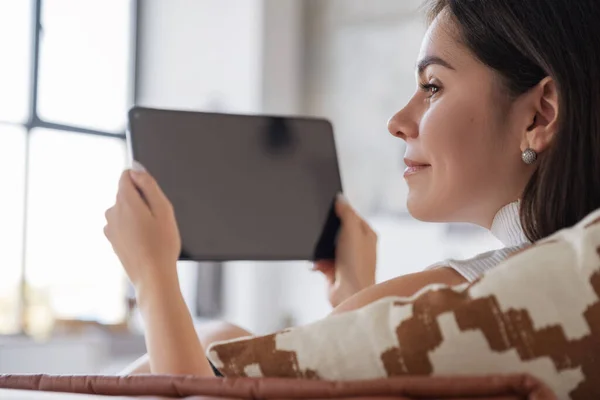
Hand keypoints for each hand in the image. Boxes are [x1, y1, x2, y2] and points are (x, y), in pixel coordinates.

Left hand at [104, 163, 180, 289]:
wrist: (153, 276)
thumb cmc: (162, 245)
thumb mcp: (164, 209)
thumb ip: (148, 185)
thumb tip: (135, 168)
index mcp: (125, 201)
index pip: (127, 175)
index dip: (143, 182)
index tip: (153, 198)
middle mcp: (112, 211)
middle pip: (126, 193)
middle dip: (142, 200)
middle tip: (157, 219)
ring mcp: (110, 226)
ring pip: (125, 209)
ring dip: (137, 215)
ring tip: (152, 232)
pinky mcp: (112, 239)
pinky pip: (123, 224)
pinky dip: (133, 228)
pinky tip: (144, 241)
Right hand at [313, 194, 376, 307]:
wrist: (348, 294)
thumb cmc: (356, 264)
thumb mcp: (352, 231)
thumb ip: (346, 213)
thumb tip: (340, 198)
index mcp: (367, 235)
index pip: (352, 215)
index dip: (340, 210)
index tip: (328, 206)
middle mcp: (358, 246)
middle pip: (338, 229)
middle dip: (326, 231)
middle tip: (319, 228)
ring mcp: (345, 258)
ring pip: (327, 244)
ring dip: (319, 247)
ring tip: (319, 250)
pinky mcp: (334, 270)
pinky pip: (320, 259)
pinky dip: (316, 261)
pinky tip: (317, 263)